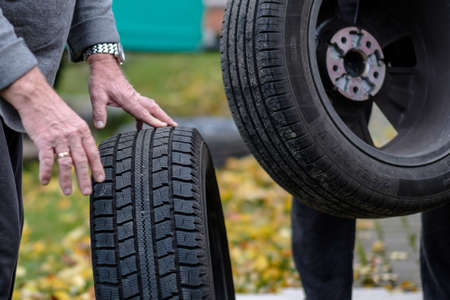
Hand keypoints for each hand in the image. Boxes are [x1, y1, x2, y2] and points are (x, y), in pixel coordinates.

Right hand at [1, 67, 104, 194]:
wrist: (38, 98)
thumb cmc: (57, 112)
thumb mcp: (75, 122)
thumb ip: (81, 137)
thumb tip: (87, 154)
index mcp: (83, 131)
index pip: (93, 152)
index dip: (97, 167)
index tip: (101, 179)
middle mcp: (73, 135)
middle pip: (81, 160)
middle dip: (85, 178)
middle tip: (87, 192)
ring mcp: (58, 137)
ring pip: (65, 162)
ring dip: (66, 179)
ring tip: (68, 192)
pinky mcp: (43, 139)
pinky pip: (46, 159)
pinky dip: (45, 171)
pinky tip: (45, 181)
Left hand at [87, 54, 176, 128]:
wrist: (104, 65)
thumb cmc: (100, 80)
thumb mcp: (96, 96)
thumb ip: (99, 112)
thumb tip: (99, 127)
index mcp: (127, 99)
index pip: (142, 112)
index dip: (153, 120)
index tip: (164, 126)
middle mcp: (134, 98)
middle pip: (153, 109)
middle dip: (164, 118)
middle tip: (175, 126)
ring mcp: (135, 97)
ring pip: (151, 107)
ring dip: (160, 116)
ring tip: (167, 126)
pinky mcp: (133, 96)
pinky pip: (143, 108)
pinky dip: (147, 116)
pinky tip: (141, 126)